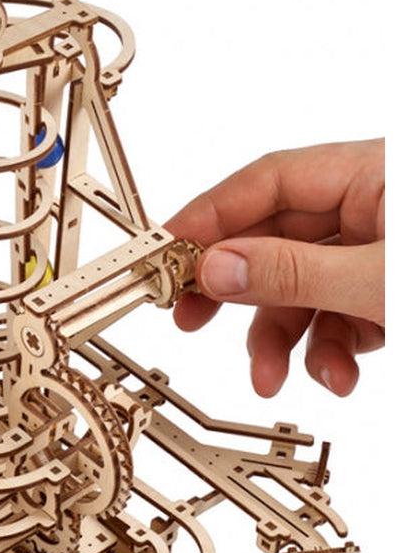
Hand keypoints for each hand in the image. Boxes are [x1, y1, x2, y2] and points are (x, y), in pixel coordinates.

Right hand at [167, 139, 383, 396]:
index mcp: (375, 175)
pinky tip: (337, 375)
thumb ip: (294, 273)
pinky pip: (337, 319)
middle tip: (189, 318)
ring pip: (302, 292)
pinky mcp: (387, 295)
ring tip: (270, 377)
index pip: (269, 181)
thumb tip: (218, 268)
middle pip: (275, 243)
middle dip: (236, 292)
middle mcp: (374, 210)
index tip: (165, 252)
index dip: (210, 215)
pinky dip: (328, 352)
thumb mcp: (379, 280)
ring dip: (280, 341)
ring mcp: (380, 255)